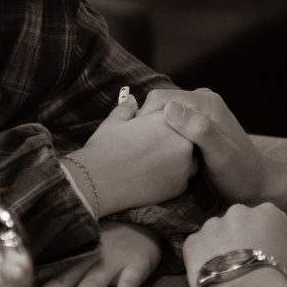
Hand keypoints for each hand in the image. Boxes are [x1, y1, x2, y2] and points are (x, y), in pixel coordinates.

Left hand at [20, 223, 163, 286]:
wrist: (148, 221)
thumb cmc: (113, 239)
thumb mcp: (88, 244)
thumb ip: (68, 262)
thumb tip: (35, 281)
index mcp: (77, 257)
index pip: (49, 276)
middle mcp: (90, 259)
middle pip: (63, 282)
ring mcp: (114, 262)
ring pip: (91, 284)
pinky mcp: (137, 266)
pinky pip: (129, 283)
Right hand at [68, 92, 196, 215]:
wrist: (98, 183)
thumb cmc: (104, 148)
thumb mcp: (114, 122)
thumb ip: (127, 109)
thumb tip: (132, 100)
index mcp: (168, 119)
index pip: (176, 116)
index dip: (163, 123)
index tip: (148, 130)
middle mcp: (182, 141)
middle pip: (186, 137)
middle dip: (173, 140)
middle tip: (150, 147)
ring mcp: (183, 165)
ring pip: (188, 159)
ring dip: (175, 159)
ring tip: (151, 162)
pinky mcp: (180, 186)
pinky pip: (182, 178)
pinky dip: (171, 177)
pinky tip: (153, 176)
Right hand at [143, 88, 267, 204]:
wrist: (257, 185)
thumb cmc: (240, 175)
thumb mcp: (220, 155)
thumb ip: (199, 130)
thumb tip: (170, 109)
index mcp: (206, 102)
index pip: (160, 99)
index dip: (145, 119)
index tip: (139, 145)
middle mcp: (202, 101)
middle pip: (159, 105)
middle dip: (148, 125)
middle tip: (143, 153)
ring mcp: (199, 113)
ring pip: (163, 115)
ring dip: (154, 131)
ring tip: (151, 155)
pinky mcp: (197, 124)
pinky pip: (171, 124)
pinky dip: (163, 136)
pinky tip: (163, 155)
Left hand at [183, 203, 286, 286]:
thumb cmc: (280, 273)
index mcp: (268, 211)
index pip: (274, 222)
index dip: (276, 240)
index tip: (275, 258)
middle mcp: (237, 211)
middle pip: (244, 225)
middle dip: (247, 239)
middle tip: (251, 265)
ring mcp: (211, 225)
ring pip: (220, 234)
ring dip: (224, 247)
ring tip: (230, 272)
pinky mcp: (191, 242)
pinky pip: (200, 248)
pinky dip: (204, 258)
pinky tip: (214, 274)